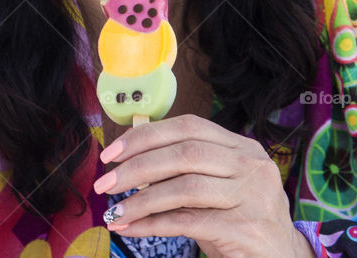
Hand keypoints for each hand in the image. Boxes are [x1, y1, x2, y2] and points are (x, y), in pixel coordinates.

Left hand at [94, 114, 313, 257]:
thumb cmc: (240, 219)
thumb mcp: (218, 187)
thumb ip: (185, 170)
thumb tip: (129, 162)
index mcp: (242, 147)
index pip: (189, 127)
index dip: (146, 136)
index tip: (112, 152)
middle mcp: (250, 165)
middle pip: (185, 154)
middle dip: (138, 166)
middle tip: (105, 181)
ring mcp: (251, 196)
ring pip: (185, 188)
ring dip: (141, 200)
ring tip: (114, 211)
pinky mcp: (245, 228)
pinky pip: (188, 222)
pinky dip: (152, 224)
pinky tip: (130, 227)